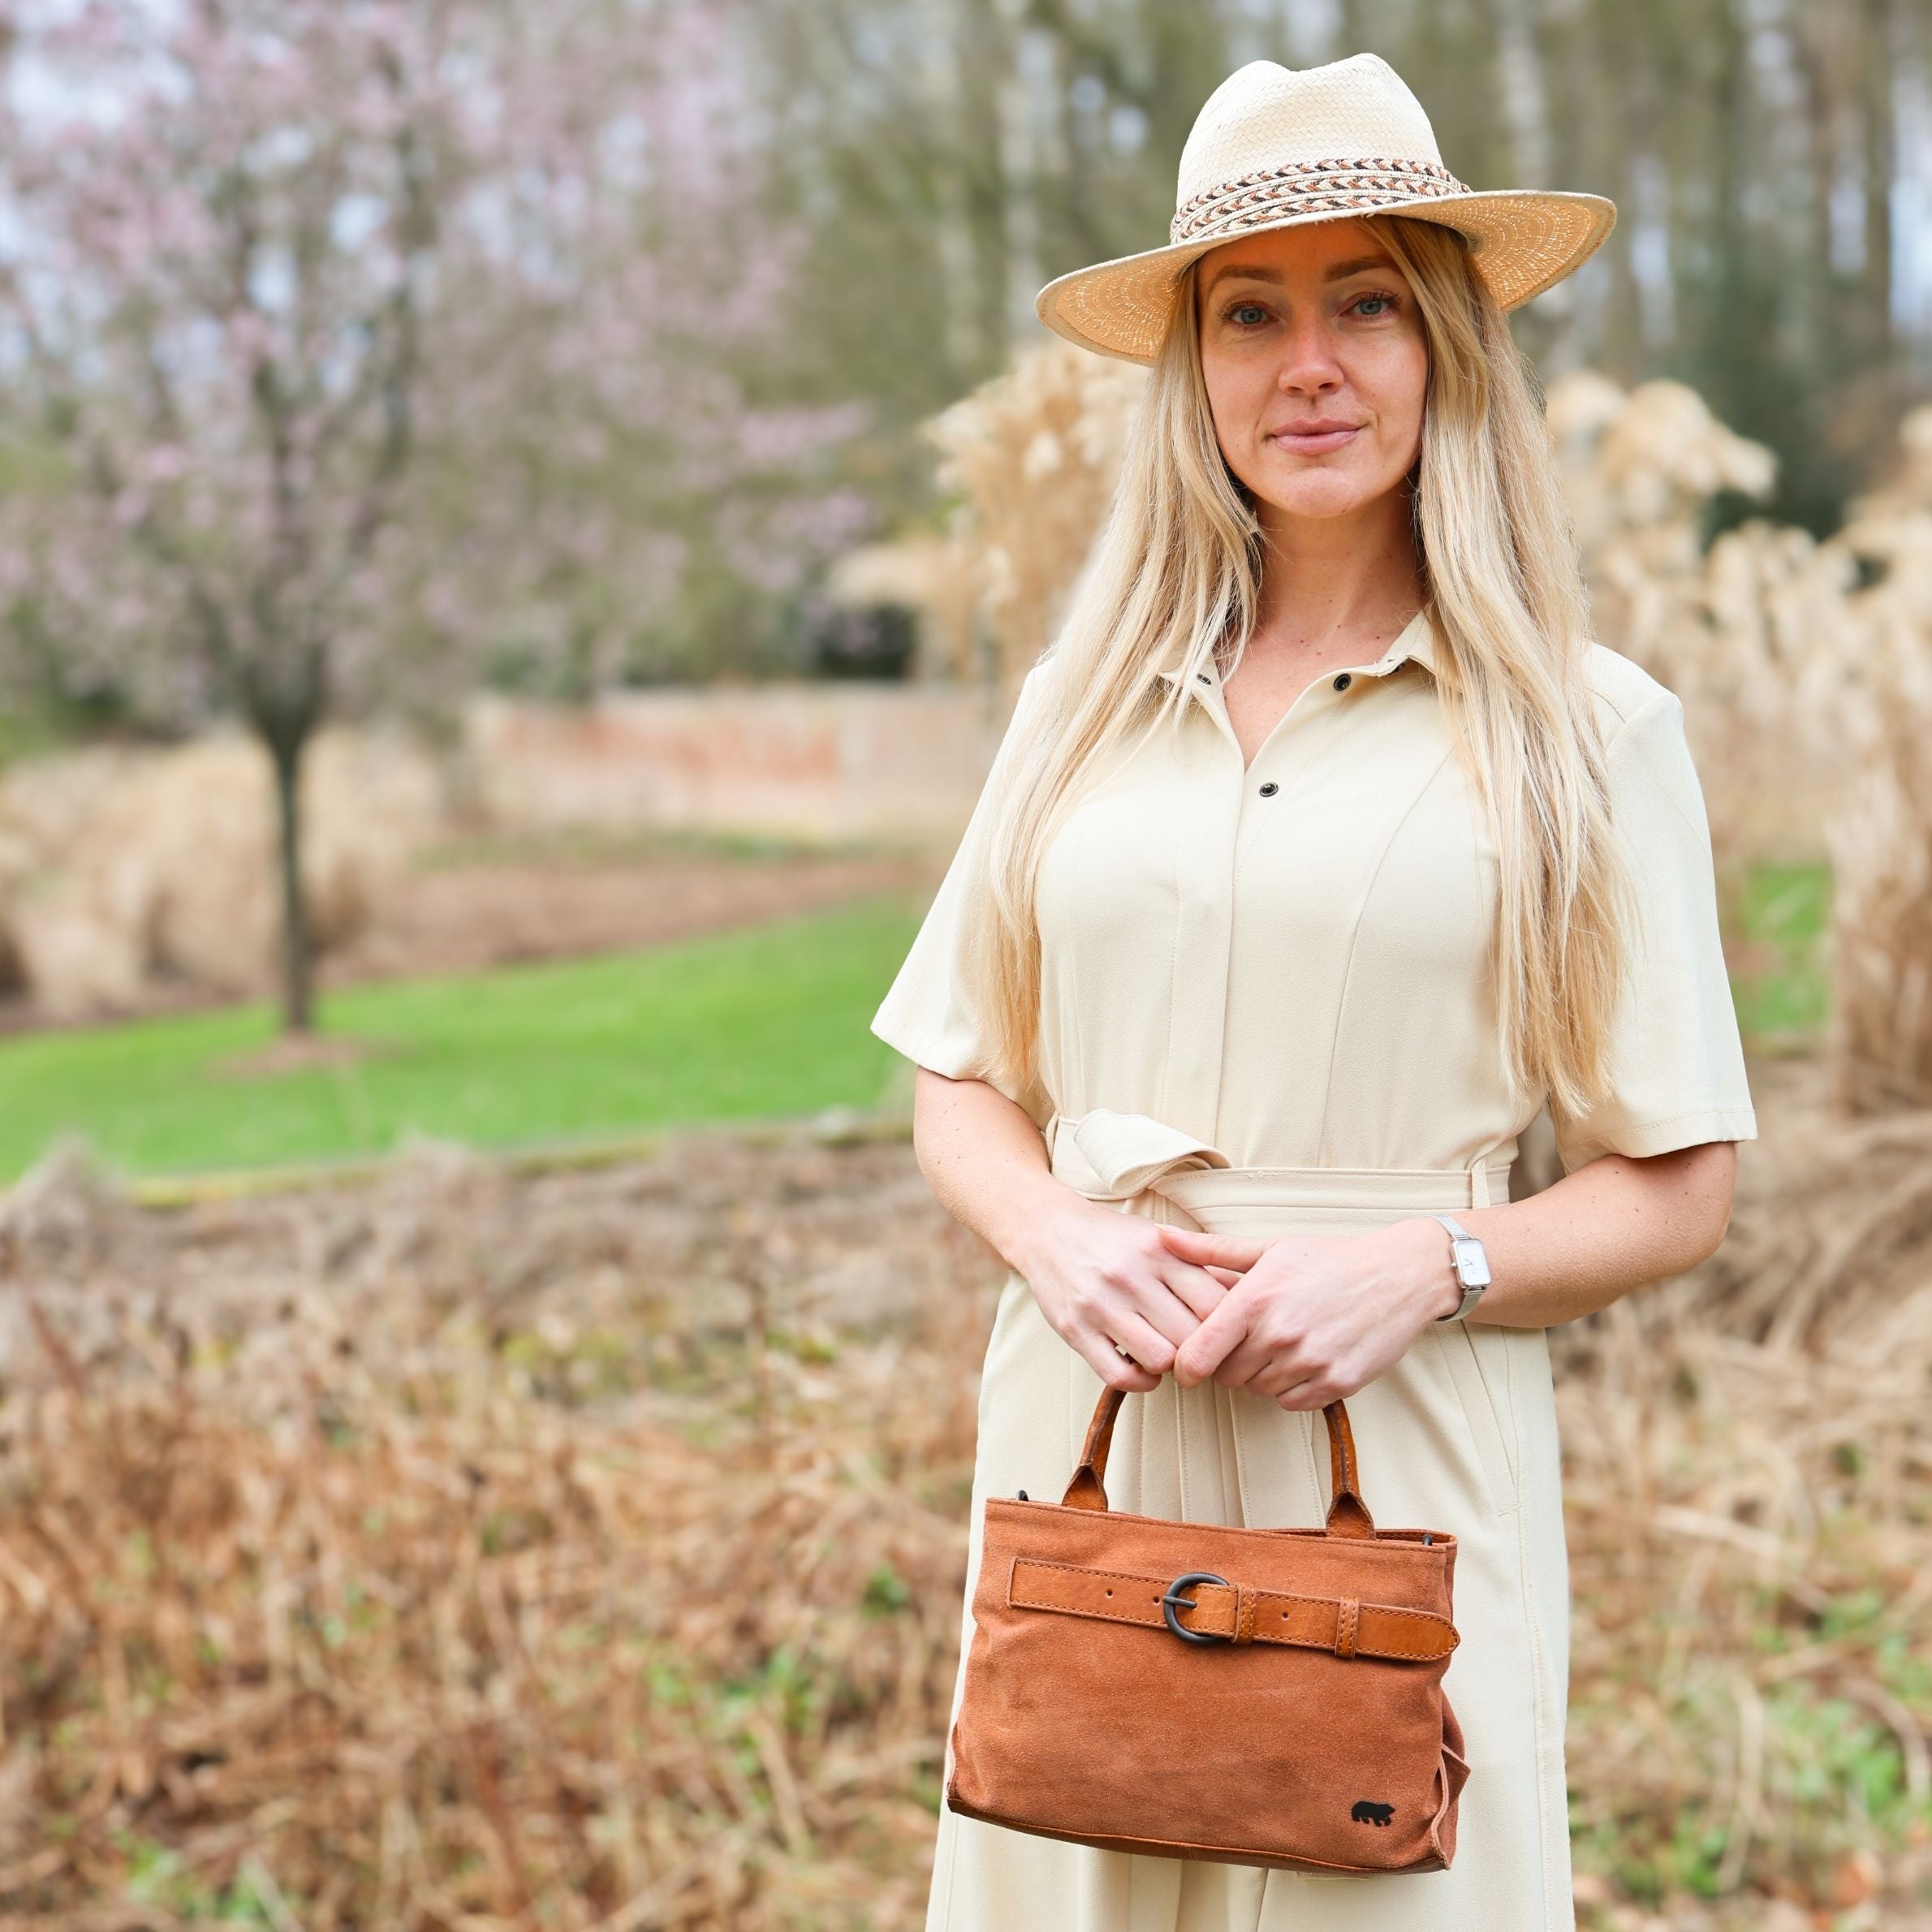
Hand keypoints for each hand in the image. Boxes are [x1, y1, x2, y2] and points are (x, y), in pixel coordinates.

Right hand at [1013, 1199, 1234, 1393]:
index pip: (1215, 1302)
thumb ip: (1200, 1264)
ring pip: (1160, 1358)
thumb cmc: (1113, 1238)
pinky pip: (1120, 1375)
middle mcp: (1131, 1276)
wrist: (1047, 1231)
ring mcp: (1100, 1305)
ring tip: (1169, 1355)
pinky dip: (1140, 1381)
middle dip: (1203, 1349)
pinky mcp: (1075, 1330)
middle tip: (1202, 1352)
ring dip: (1171, 1366)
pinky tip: (1142, 1366)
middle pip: (1191, 1335)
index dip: (1230, 1325)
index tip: (1227, 1333)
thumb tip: (1248, 1294)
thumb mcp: (1159, 1238)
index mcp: (1158, 1251)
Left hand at [1153, 1217, 1458, 1408]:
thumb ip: (1210, 1251)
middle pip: (1227, 1376)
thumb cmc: (1330, 1258)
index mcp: (1255, 1300)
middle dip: (1230, 1362)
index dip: (1186, 1366)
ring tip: (1282, 1343)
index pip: (1197, 1355)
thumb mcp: (1269, 1248)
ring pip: (1259, 1390)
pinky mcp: (1338, 1383)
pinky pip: (1292, 1402)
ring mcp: (1310, 1362)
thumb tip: (1160, 1237)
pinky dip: (1292, 1388)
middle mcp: (1279, 1334)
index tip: (1188, 1365)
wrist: (1400, 1276)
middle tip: (1249, 1340)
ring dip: (1263, 1374)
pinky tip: (1305, 1359)